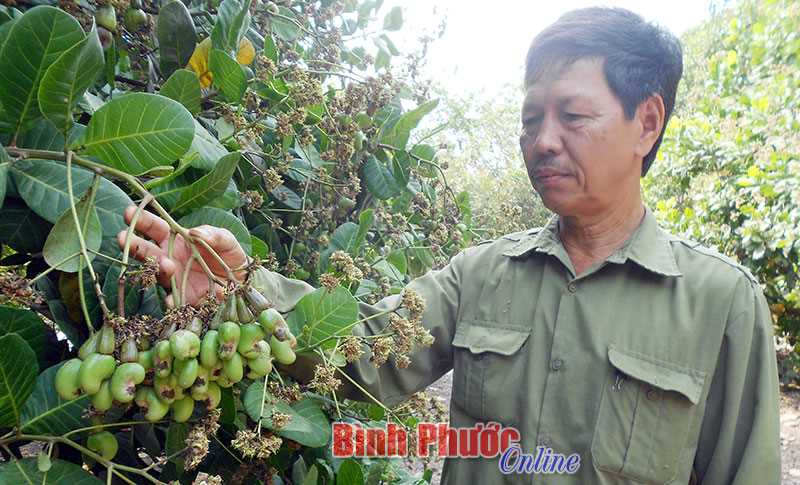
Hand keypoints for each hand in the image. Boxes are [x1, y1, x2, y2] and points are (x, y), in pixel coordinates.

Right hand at [117, 205, 247, 306]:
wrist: (242, 281)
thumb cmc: (228, 254)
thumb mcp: (226, 239)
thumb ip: (213, 234)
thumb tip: (195, 233)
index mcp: (176, 240)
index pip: (155, 228)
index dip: (142, 220)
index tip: (130, 212)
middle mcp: (170, 259)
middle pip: (147, 251)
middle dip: (134, 245)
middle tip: (123, 238)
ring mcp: (175, 279)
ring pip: (160, 274)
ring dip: (159, 269)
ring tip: (166, 264)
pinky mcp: (185, 298)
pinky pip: (175, 300)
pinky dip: (172, 301)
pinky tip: (172, 301)